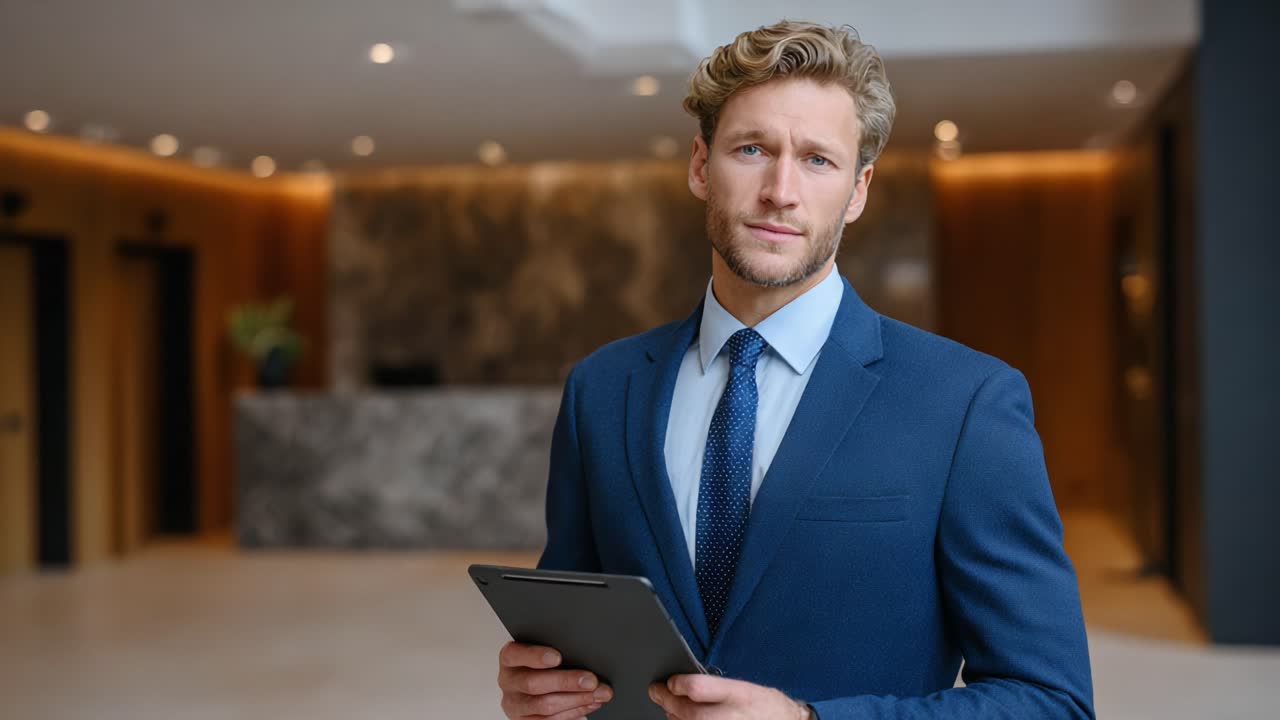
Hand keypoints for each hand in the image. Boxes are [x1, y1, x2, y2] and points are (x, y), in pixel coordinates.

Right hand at [497, 641, 613, 718]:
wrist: (529, 690)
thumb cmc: (540, 665)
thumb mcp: (541, 653)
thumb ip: (555, 653)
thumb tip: (585, 655)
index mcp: (509, 658)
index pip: (516, 655)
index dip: (536, 656)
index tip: (558, 657)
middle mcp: (508, 681)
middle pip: (534, 684)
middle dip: (567, 682)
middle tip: (591, 681)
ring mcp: (514, 704)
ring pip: (544, 706)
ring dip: (576, 701)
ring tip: (597, 695)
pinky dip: (573, 713)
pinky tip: (589, 705)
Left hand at [649, 674, 810, 719]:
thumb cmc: (768, 707)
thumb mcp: (747, 688)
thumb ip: (718, 686)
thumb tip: (685, 685)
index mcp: (740, 695)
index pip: (698, 688)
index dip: (678, 684)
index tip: (670, 681)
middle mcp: (731, 716)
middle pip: (688, 712)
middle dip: (667, 700)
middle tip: (657, 692)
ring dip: (673, 717)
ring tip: (669, 707)